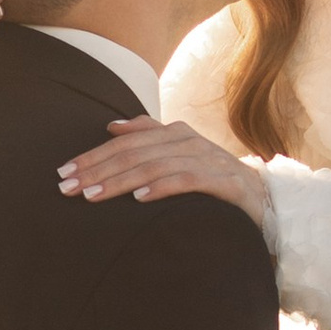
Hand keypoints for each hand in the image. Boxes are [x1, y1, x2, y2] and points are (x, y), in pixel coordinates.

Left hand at [59, 117, 270, 229]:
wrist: (266, 202)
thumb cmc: (214, 182)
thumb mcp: (180, 157)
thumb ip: (149, 138)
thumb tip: (111, 127)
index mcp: (174, 133)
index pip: (124, 143)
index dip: (92, 156)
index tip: (63, 173)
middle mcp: (188, 141)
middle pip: (133, 152)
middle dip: (96, 170)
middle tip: (67, 187)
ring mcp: (207, 159)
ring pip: (154, 165)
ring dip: (120, 181)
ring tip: (93, 196)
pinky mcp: (224, 182)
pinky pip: (187, 180)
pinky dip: (161, 187)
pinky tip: (139, 198)